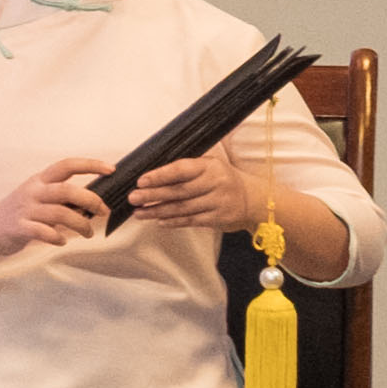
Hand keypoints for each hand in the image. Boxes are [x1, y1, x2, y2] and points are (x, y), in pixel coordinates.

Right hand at [0, 164, 111, 256]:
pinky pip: (42, 232)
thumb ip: (63, 198)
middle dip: (91, 201)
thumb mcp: (39, 196)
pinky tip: (62, 241)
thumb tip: (94, 202)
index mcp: (40, 180)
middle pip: (67, 191)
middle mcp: (33, 191)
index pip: (67, 165)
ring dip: (80, 224)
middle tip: (103, 212)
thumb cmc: (21, 211)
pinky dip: (57, 237)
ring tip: (88, 233)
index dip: (90, 165)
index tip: (110, 169)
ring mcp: (25, 209)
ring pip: (59, 213)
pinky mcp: (19, 228)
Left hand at [123, 154, 264, 234]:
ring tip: (139, 212)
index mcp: (210, 166)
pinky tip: (159, 221)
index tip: (141, 181)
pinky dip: (173, 221)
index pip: (181, 170)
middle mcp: (215, 183)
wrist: (253, 199)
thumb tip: (153, 175)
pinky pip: (191, 220)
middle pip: (178, 191)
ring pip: (182, 208)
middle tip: (133, 198)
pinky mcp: (218, 218)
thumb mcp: (210, 166)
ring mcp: (218, 202)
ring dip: (158, 211)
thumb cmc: (224, 179)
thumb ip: (187, 169)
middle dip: (153, 195)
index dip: (159, 175)